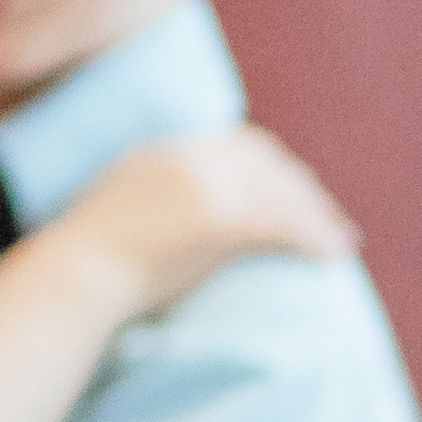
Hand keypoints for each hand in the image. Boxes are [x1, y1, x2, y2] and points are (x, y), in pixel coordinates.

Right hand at [45, 124, 357, 320]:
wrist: (78, 275)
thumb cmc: (94, 262)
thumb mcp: (128, 210)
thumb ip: (163, 197)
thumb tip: (193, 221)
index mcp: (169, 152)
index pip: (243, 146)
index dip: (279, 171)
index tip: (301, 194)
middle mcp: (189, 157)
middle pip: (268, 164)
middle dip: (304, 193)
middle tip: (333, 223)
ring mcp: (203, 182)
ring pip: (279, 192)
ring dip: (317, 217)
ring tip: (342, 244)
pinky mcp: (215, 215)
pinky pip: (278, 221)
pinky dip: (312, 236)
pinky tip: (333, 255)